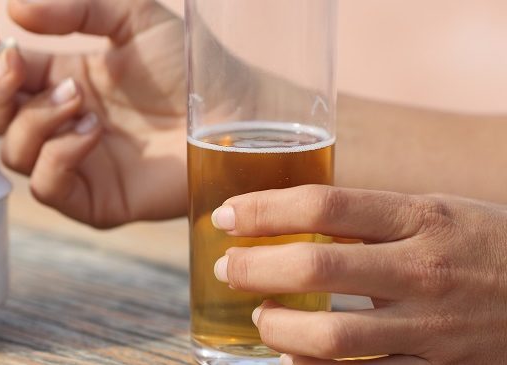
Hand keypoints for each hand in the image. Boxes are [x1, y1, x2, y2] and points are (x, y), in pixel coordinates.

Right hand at [0, 0, 186, 227]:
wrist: (234, 115)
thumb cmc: (189, 68)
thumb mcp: (132, 18)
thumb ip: (76, 9)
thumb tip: (14, 7)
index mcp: (63, 80)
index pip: (2, 74)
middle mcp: (62, 124)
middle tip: (14, 64)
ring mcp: (76, 164)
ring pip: (14, 152)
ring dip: (35, 119)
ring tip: (79, 99)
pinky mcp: (95, 200)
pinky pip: (47, 186)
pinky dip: (58, 155)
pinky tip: (91, 131)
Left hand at [211, 185, 506, 363]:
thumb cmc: (486, 245)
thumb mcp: (438, 211)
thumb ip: (371, 216)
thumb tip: (290, 215)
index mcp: (420, 218)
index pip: (323, 206)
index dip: (262, 210)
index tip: (227, 216)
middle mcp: (423, 271)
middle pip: (315, 269)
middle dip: (254, 270)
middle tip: (228, 269)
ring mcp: (430, 327)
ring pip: (331, 337)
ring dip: (277, 329)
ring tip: (261, 318)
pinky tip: (293, 356)